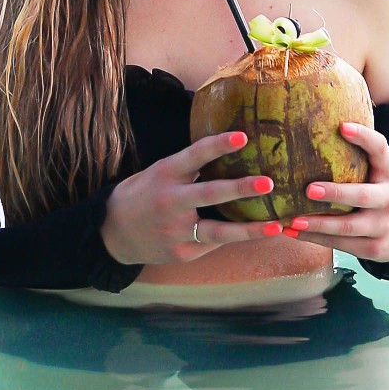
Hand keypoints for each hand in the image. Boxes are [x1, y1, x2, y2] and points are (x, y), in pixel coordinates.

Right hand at [100, 132, 275, 267]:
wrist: (113, 232)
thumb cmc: (146, 194)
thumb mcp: (160, 172)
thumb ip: (189, 167)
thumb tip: (231, 149)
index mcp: (165, 174)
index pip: (194, 155)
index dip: (218, 145)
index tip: (243, 136)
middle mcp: (170, 201)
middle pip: (209, 194)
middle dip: (240, 189)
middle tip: (268, 183)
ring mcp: (175, 230)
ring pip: (218, 231)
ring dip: (249, 229)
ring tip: (275, 226)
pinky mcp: (181, 253)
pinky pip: (213, 243)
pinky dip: (235, 238)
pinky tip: (259, 235)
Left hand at [287, 121, 388, 266]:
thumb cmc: (383, 192)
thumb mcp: (382, 172)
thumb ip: (362, 156)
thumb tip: (323, 124)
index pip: (381, 149)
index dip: (364, 137)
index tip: (342, 126)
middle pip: (362, 196)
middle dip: (336, 194)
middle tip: (309, 189)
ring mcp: (384, 225)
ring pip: (348, 227)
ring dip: (318, 224)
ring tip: (293, 220)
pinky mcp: (375, 248)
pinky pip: (342, 244)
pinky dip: (316, 239)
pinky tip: (293, 232)